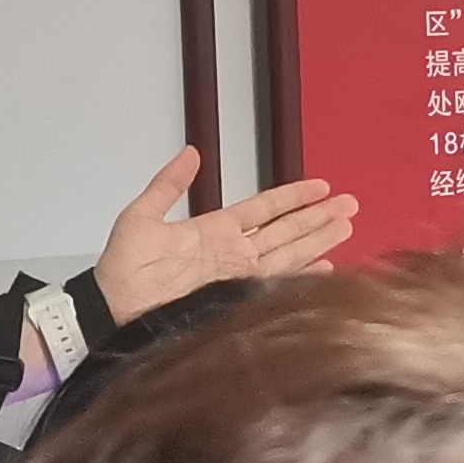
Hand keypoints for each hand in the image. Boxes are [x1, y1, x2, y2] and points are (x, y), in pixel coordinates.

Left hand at [95, 148, 359, 322]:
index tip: (321, 186)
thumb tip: (191, 153)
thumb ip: (169, 185)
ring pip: (289, 252)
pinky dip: (303, 276)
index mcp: (215, 230)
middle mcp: (234, 253)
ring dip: (319, 239)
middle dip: (319, 217)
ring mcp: (238, 276)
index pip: (264, 208)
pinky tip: (326, 268)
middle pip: (286, 230)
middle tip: (351, 204)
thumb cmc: (123, 268)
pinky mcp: (237, 297)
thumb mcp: (142, 215)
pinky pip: (277, 282)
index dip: (293, 196)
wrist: (113, 309)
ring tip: (347, 226)